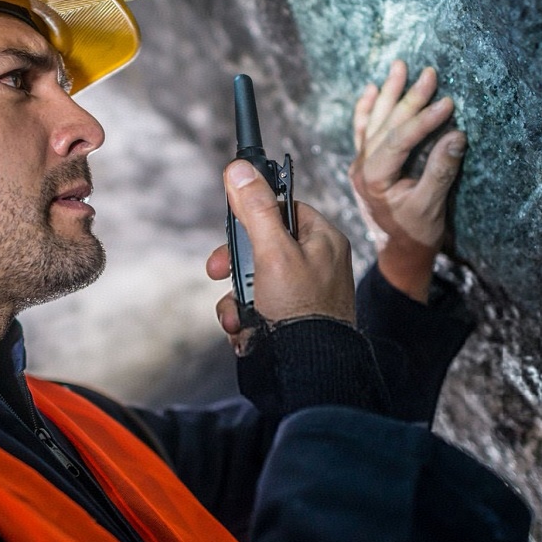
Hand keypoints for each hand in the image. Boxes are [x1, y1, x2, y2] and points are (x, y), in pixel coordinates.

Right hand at [207, 160, 354, 351]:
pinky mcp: (290, 318)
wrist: (310, 371)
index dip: (253, 215)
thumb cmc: (303, 311)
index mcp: (322, 240)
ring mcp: (303, 292)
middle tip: (218, 271)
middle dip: (235, 265)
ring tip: (236, 315)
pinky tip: (244, 331)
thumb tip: (239, 170)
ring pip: (253, 279)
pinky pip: (257, 306)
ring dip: (235, 297)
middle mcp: (316, 263)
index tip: (233, 224)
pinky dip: (244, 318)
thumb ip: (255, 210)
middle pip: (261, 245)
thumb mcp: (272, 253)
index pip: (283, 208)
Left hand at [348, 60, 464, 302]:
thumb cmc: (416, 233)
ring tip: (400, 66)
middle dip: (408, 97)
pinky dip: (367, 109)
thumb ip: (441, 171)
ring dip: (387, 93)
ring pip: (373, 122)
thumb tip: (457, 135)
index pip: (398, 140)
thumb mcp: (431, 206)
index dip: (423, 120)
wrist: (400, 252)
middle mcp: (362, 168)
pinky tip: (371, 89)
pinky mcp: (366, 163)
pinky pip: (363, 130)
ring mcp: (360, 164)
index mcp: (374, 180)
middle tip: (429, 73)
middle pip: (385, 125)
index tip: (448, 103)